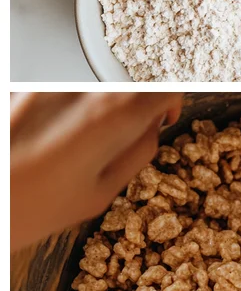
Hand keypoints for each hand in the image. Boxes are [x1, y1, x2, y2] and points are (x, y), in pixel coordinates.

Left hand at [10, 93, 182, 250]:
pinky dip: (56, 110)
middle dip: (130, 104)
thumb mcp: (99, 195)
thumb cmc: (20, 209)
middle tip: (116, 136)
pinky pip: (54, 92)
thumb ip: (138, 154)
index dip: (170, 102)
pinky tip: (40, 141)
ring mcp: (44, 85)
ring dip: (90, 106)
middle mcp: (78, 88)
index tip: (162, 118)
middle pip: (125, 81)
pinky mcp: (19, 88)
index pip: (166, 86)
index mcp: (110, 114)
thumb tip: (151, 132)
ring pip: (88, 85)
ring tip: (68, 144)